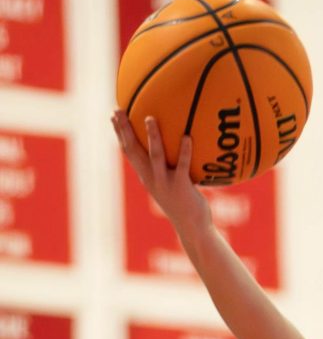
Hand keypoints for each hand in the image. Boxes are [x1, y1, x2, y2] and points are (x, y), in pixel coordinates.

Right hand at [111, 111, 211, 236]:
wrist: (191, 227)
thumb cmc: (184, 204)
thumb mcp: (170, 185)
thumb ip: (167, 169)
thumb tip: (175, 147)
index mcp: (146, 176)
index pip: (128, 152)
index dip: (120, 134)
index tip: (113, 116)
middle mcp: (150, 178)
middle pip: (133, 150)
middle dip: (124, 130)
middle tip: (118, 110)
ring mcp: (164, 182)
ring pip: (154, 155)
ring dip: (152, 136)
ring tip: (150, 118)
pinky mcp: (180, 186)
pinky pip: (182, 165)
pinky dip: (184, 151)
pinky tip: (188, 137)